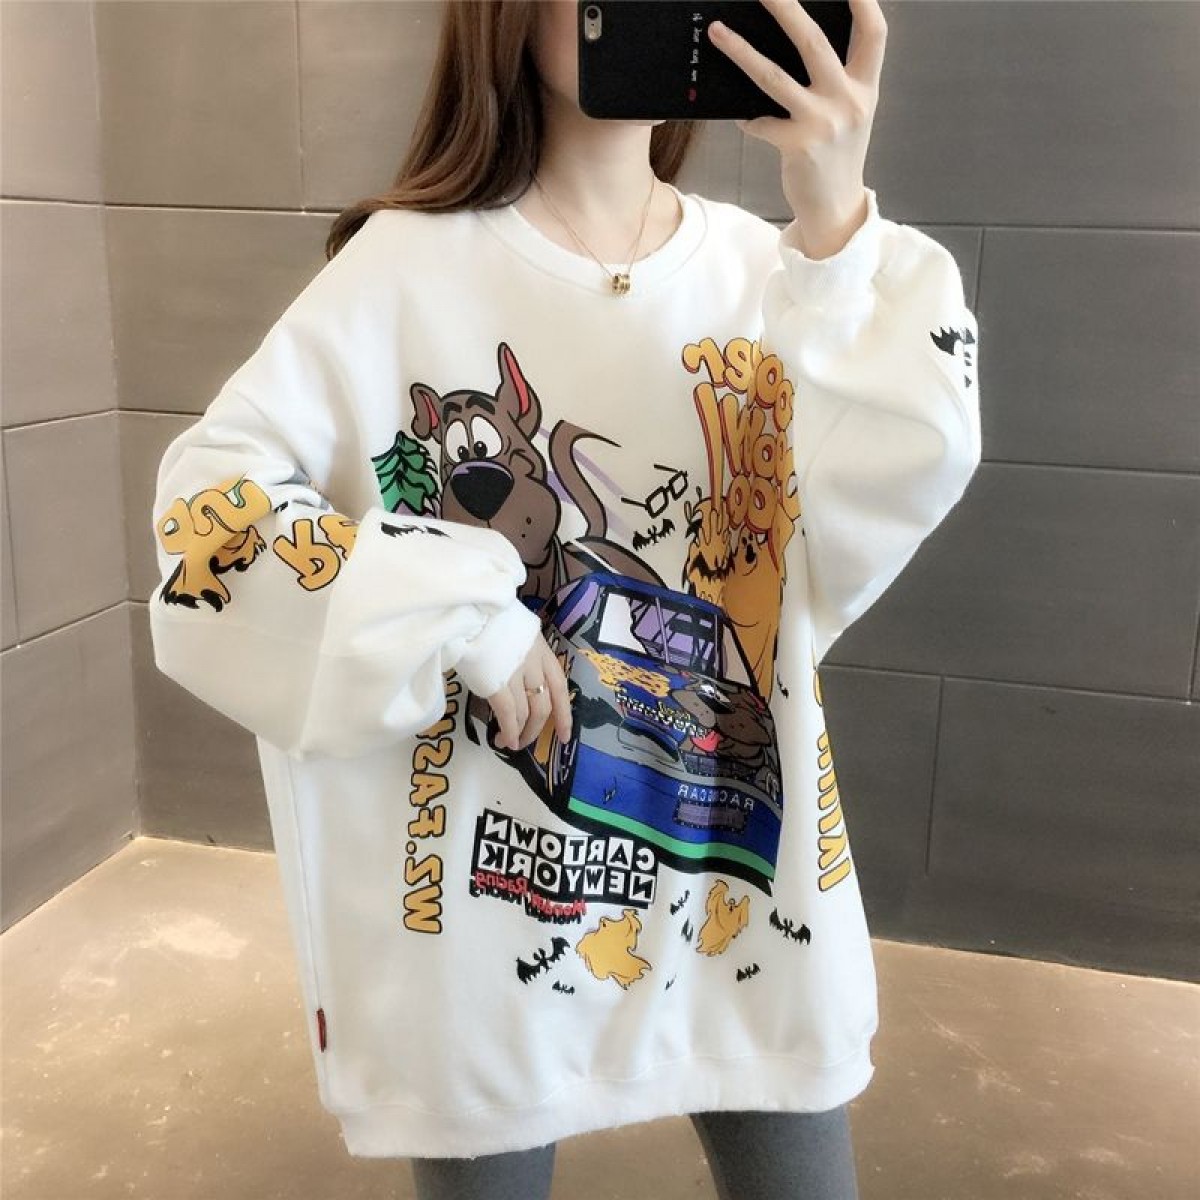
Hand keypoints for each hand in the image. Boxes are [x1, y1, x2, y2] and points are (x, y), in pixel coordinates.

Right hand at [485, 631, 572, 751]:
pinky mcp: (496, 683)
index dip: (564, 714)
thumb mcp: (515, 631)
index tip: (565, 735)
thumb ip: (522, 653)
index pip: (560, 686)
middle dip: (537, 728)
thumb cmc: (485, 619)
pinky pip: (507, 714)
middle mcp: (534, 662)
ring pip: (527, 713)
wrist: (468, 610)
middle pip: (544, 705)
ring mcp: (516, 673)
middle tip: (526, 741)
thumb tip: (518, 677)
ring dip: (520, 733)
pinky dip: (508, 731)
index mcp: (541, 648)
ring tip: (511, 743)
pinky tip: (504, 740)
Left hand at [708, 0, 886, 258]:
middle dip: (785, 8)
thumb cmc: (838, 157)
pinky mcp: (797, 146)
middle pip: (814, 41)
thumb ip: (838, 80)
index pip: (874, 32)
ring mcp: (822, 124)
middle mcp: (848, 101)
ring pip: (774, 77)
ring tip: (718, 32)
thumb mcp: (851, 114)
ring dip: (741, 52)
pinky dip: (747, 117)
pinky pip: (760, 122)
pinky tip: (738, 114)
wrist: (836, 209)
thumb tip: (798, 43)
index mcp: (866, 88)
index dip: (864, 1)